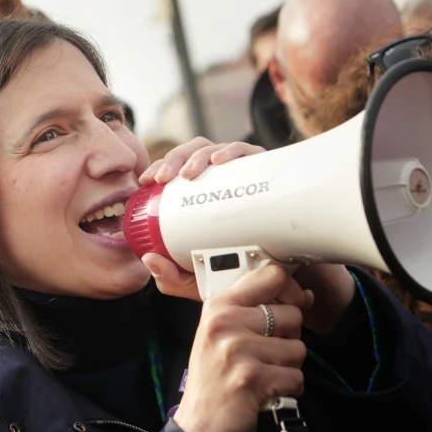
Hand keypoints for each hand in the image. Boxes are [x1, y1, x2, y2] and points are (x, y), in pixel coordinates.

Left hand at [138, 138, 354, 333]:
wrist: (286, 283)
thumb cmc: (241, 274)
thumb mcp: (199, 281)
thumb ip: (171, 278)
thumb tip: (149, 260)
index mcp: (206, 192)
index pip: (178, 169)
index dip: (160, 167)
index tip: (146, 182)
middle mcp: (225, 178)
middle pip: (194, 153)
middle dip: (172, 159)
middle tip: (161, 179)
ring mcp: (248, 174)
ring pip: (218, 149)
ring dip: (198, 155)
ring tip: (187, 174)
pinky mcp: (272, 173)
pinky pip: (251, 153)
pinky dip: (233, 152)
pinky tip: (220, 162)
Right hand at [172, 265, 308, 431]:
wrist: (200, 424)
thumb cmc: (214, 378)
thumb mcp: (220, 333)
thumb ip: (254, 310)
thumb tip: (305, 296)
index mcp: (218, 307)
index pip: (271, 276)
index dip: (289, 290)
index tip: (288, 304)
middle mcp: (225, 324)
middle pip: (292, 314)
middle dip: (288, 338)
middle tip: (264, 354)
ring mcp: (238, 351)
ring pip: (298, 347)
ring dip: (288, 366)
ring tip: (263, 373)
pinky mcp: (253, 378)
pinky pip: (296, 376)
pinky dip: (288, 388)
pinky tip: (267, 391)